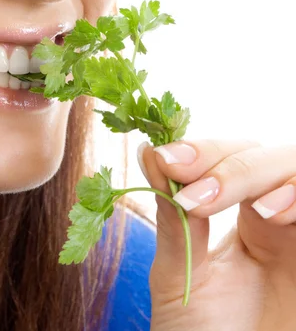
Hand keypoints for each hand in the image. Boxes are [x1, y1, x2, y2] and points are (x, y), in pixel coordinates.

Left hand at [139, 139, 295, 330]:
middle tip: (196, 194)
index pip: (229, 157)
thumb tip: (149, 153)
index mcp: (238, 215)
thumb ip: (172, 216)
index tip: (166, 159)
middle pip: (269, 158)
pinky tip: (271, 215)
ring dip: (270, 177)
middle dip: (232, 165)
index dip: (202, 151)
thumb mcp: (178, 273)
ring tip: (249, 207)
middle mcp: (275, 220)